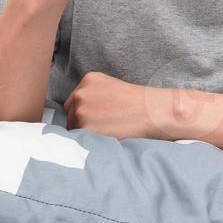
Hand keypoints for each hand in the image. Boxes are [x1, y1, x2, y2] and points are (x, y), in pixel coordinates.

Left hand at [62, 72, 177, 141]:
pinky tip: (106, 137)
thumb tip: (79, 110)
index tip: (96, 118)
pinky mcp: (86, 128)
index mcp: (88, 80)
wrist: (152, 112)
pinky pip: (82, 139)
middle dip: (82, 122)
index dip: (83, 112)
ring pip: (75, 128)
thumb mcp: (111, 86)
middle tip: (103, 126)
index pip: (74, 101)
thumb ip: (93, 94)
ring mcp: (81, 111)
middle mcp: (81, 94)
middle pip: (71, 115)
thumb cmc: (137, 102)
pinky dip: (91, 141)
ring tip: (107, 131)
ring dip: (86, 133)